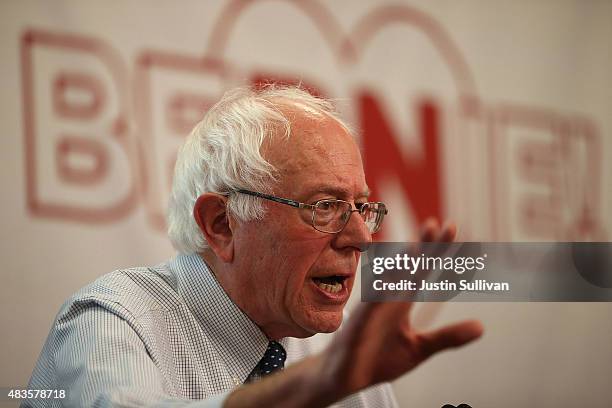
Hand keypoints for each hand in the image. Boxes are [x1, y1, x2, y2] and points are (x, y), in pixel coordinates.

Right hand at [319, 220, 483, 396]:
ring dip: (405, 261)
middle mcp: (390, 297)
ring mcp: (374, 308)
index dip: (443, 254)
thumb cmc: (378, 358)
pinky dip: (381, 291)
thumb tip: (482, 326)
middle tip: (450, 226)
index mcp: (404, 300)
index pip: (427, 272)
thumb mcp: (420, 348)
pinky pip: (370, 303)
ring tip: (422, 243)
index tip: (460, 235)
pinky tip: (391, 281)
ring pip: (391, 278)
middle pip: (412, 266)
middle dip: (430, 246)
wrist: (346, 380)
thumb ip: (448, 336)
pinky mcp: (360, 323)